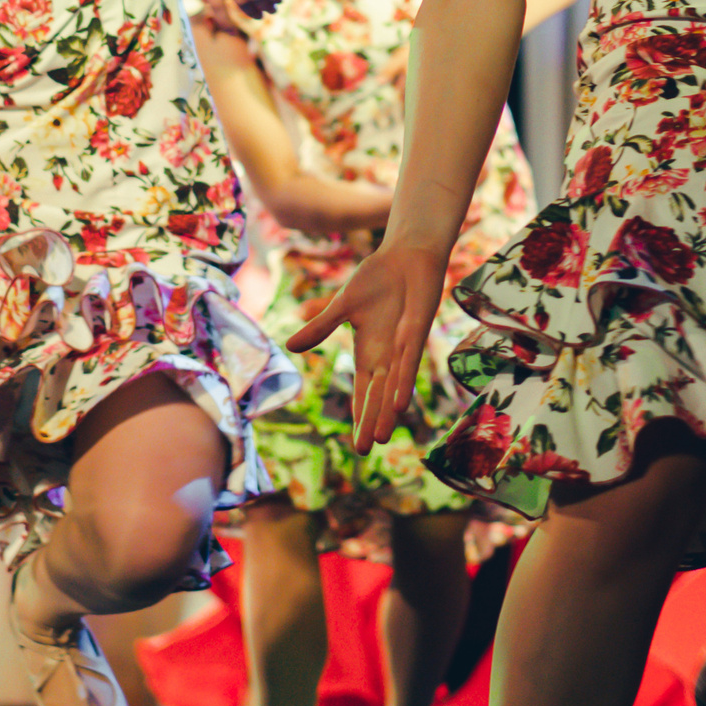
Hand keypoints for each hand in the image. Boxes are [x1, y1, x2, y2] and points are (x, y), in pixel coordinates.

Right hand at [285, 240, 446, 452]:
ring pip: (392, 385)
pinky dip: (401, 382)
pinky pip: (408, 362)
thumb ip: (320, 328)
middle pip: (376, 396)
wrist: (405, 254)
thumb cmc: (377, 278)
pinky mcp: (416, 331)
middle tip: (364, 452)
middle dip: (370, 422)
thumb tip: (289, 348)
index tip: (357, 444)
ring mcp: (402, 346)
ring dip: (386, 411)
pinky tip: (398, 404)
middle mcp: (387, 355)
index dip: (359, 415)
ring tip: (380, 438)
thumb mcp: (343, 305)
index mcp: (369, 351)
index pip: (363, 391)